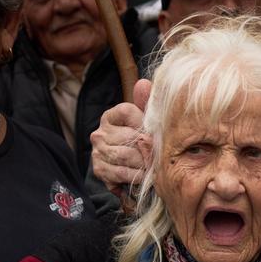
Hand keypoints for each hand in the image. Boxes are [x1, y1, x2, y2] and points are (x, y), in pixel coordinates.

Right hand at [91, 79, 151, 210]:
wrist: (128, 166)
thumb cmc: (141, 139)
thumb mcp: (145, 120)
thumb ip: (146, 103)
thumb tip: (143, 84)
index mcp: (110, 116)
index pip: (128, 111)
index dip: (146, 121)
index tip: (156, 131)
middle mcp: (99, 133)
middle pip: (129, 137)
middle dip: (149, 147)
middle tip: (163, 154)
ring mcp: (97, 152)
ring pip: (125, 157)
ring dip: (144, 163)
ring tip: (156, 166)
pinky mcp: (99, 170)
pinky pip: (120, 174)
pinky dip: (135, 177)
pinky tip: (144, 177)